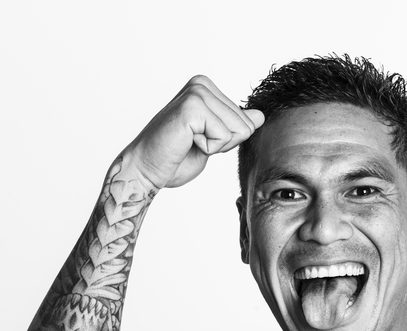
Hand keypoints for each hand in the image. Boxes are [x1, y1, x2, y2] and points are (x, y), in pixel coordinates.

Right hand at [124, 75, 264, 189]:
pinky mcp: (193, 107)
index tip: (198, 139)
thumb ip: (235, 125)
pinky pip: (224, 137)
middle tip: (192, 143)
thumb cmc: (175, 157)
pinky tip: (185, 142)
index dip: (226, 140)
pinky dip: (207, 149)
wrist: (146, 169)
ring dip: (215, 146)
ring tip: (188, 142)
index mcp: (207, 88)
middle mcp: (202, 84)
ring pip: (238, 130)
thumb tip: (260, 115)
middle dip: (223, 143)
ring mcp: (197, 93)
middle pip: (246, 125)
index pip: (247, 120)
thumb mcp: (215, 140)